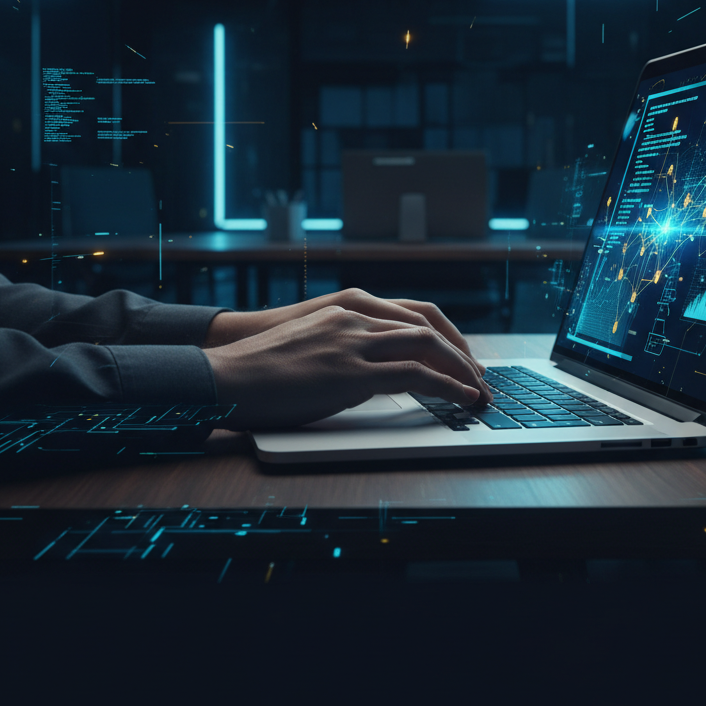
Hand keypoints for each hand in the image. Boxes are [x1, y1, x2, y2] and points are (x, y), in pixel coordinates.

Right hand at [203, 288, 484, 373]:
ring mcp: (353, 342)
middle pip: (428, 326)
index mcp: (347, 307)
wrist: (225, 373)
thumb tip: (369, 369)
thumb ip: (342, 345)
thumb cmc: (260, 366)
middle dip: (460, 352)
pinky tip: (460, 398)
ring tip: (480, 391)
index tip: (461, 355)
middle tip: (479, 375)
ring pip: (427, 346)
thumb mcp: (309, 342)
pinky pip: (413, 375)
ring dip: (461, 369)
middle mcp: (355, 318)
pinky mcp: (350, 373)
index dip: (445, 334)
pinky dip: (446, 386)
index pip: (414, 313)